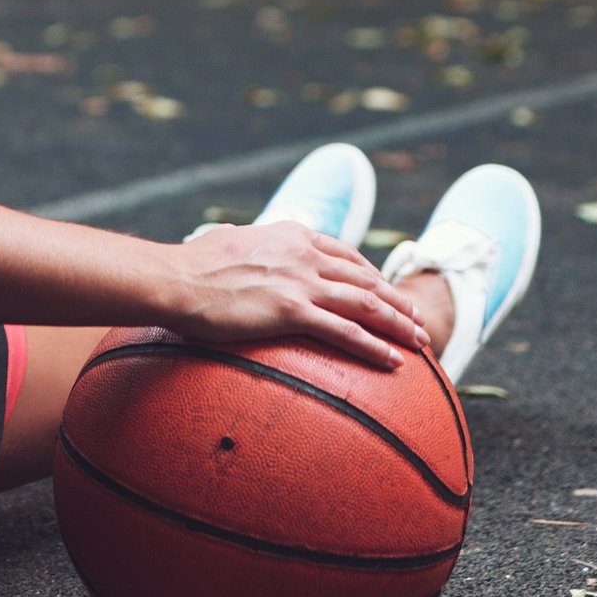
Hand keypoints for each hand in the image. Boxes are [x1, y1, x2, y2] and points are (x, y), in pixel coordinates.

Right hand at [167, 221, 430, 368]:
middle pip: (365, 279)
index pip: (344, 254)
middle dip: (396, 300)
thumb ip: (247, 242)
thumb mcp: (228, 241)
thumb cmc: (191, 266)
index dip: (371, 273)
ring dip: (399, 324)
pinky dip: (375, 347)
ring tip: (421, 341)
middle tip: (418, 318)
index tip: (386, 288)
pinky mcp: (292, 310)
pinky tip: (395, 362)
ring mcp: (300, 282)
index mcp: (290, 235)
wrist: (174, 279)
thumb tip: (240, 239)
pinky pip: (346, 332)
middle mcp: (303, 254)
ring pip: (366, 305)